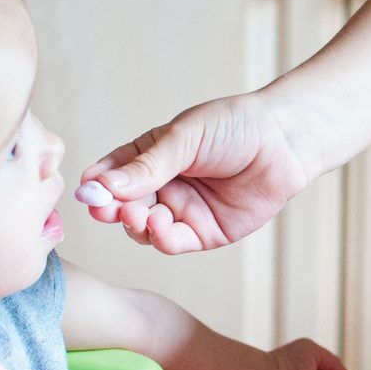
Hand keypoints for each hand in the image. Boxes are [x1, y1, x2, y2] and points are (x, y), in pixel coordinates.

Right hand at [78, 95, 310, 253]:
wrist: (283, 141)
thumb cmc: (234, 127)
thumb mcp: (184, 139)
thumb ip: (146, 166)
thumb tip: (101, 185)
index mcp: (152, 156)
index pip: (112, 173)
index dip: (97, 184)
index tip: (86, 191)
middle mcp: (163, 186)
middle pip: (123, 205)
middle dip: (110, 209)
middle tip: (104, 209)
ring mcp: (183, 211)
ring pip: (143, 228)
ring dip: (134, 224)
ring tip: (136, 213)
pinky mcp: (205, 232)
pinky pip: (173, 242)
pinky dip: (160, 238)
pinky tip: (159, 224)